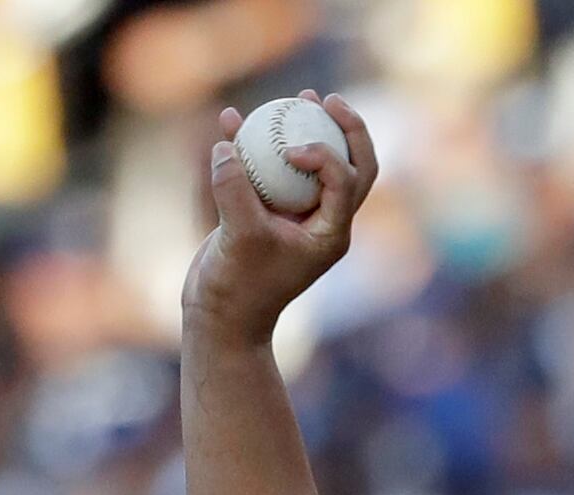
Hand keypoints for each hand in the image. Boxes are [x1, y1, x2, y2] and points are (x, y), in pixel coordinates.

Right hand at [182, 91, 379, 349]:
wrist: (221, 320)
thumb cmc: (238, 288)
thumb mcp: (238, 237)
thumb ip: (234, 190)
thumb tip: (227, 144)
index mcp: (331, 233)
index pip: (347, 179)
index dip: (325, 153)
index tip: (290, 150)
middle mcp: (321, 222)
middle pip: (352, 167)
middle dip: (346, 130)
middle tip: (329, 101)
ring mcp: (295, 217)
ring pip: (312, 165)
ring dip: (307, 128)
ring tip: (300, 95)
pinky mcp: (265, 214)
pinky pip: (268, 172)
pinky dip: (256, 146)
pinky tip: (232, 119)